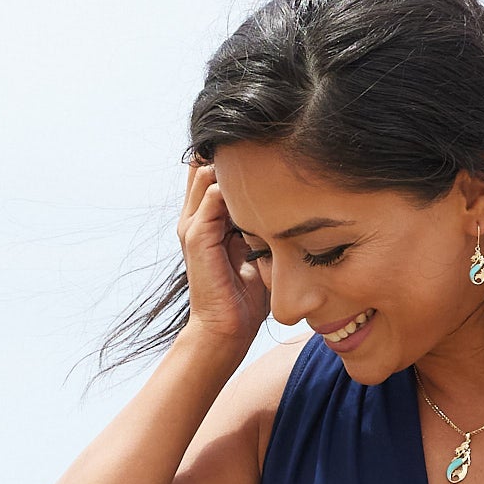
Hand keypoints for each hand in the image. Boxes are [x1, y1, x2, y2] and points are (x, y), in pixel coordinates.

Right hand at [176, 158, 268, 354]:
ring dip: (236, 169)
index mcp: (207, 216)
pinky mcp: (196, 236)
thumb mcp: (257, 246)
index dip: (237, 156)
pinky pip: (211, 196)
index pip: (212, 167)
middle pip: (205, 161)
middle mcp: (194, 215)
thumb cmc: (247, 292)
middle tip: (272, 156)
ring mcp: (192, 224)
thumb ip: (262, 221)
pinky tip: (265, 197)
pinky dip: (235, 190)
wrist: (227, 328)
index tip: (271, 155)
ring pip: (206, 171)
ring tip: (270, 173)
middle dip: (235, 156)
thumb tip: (291, 200)